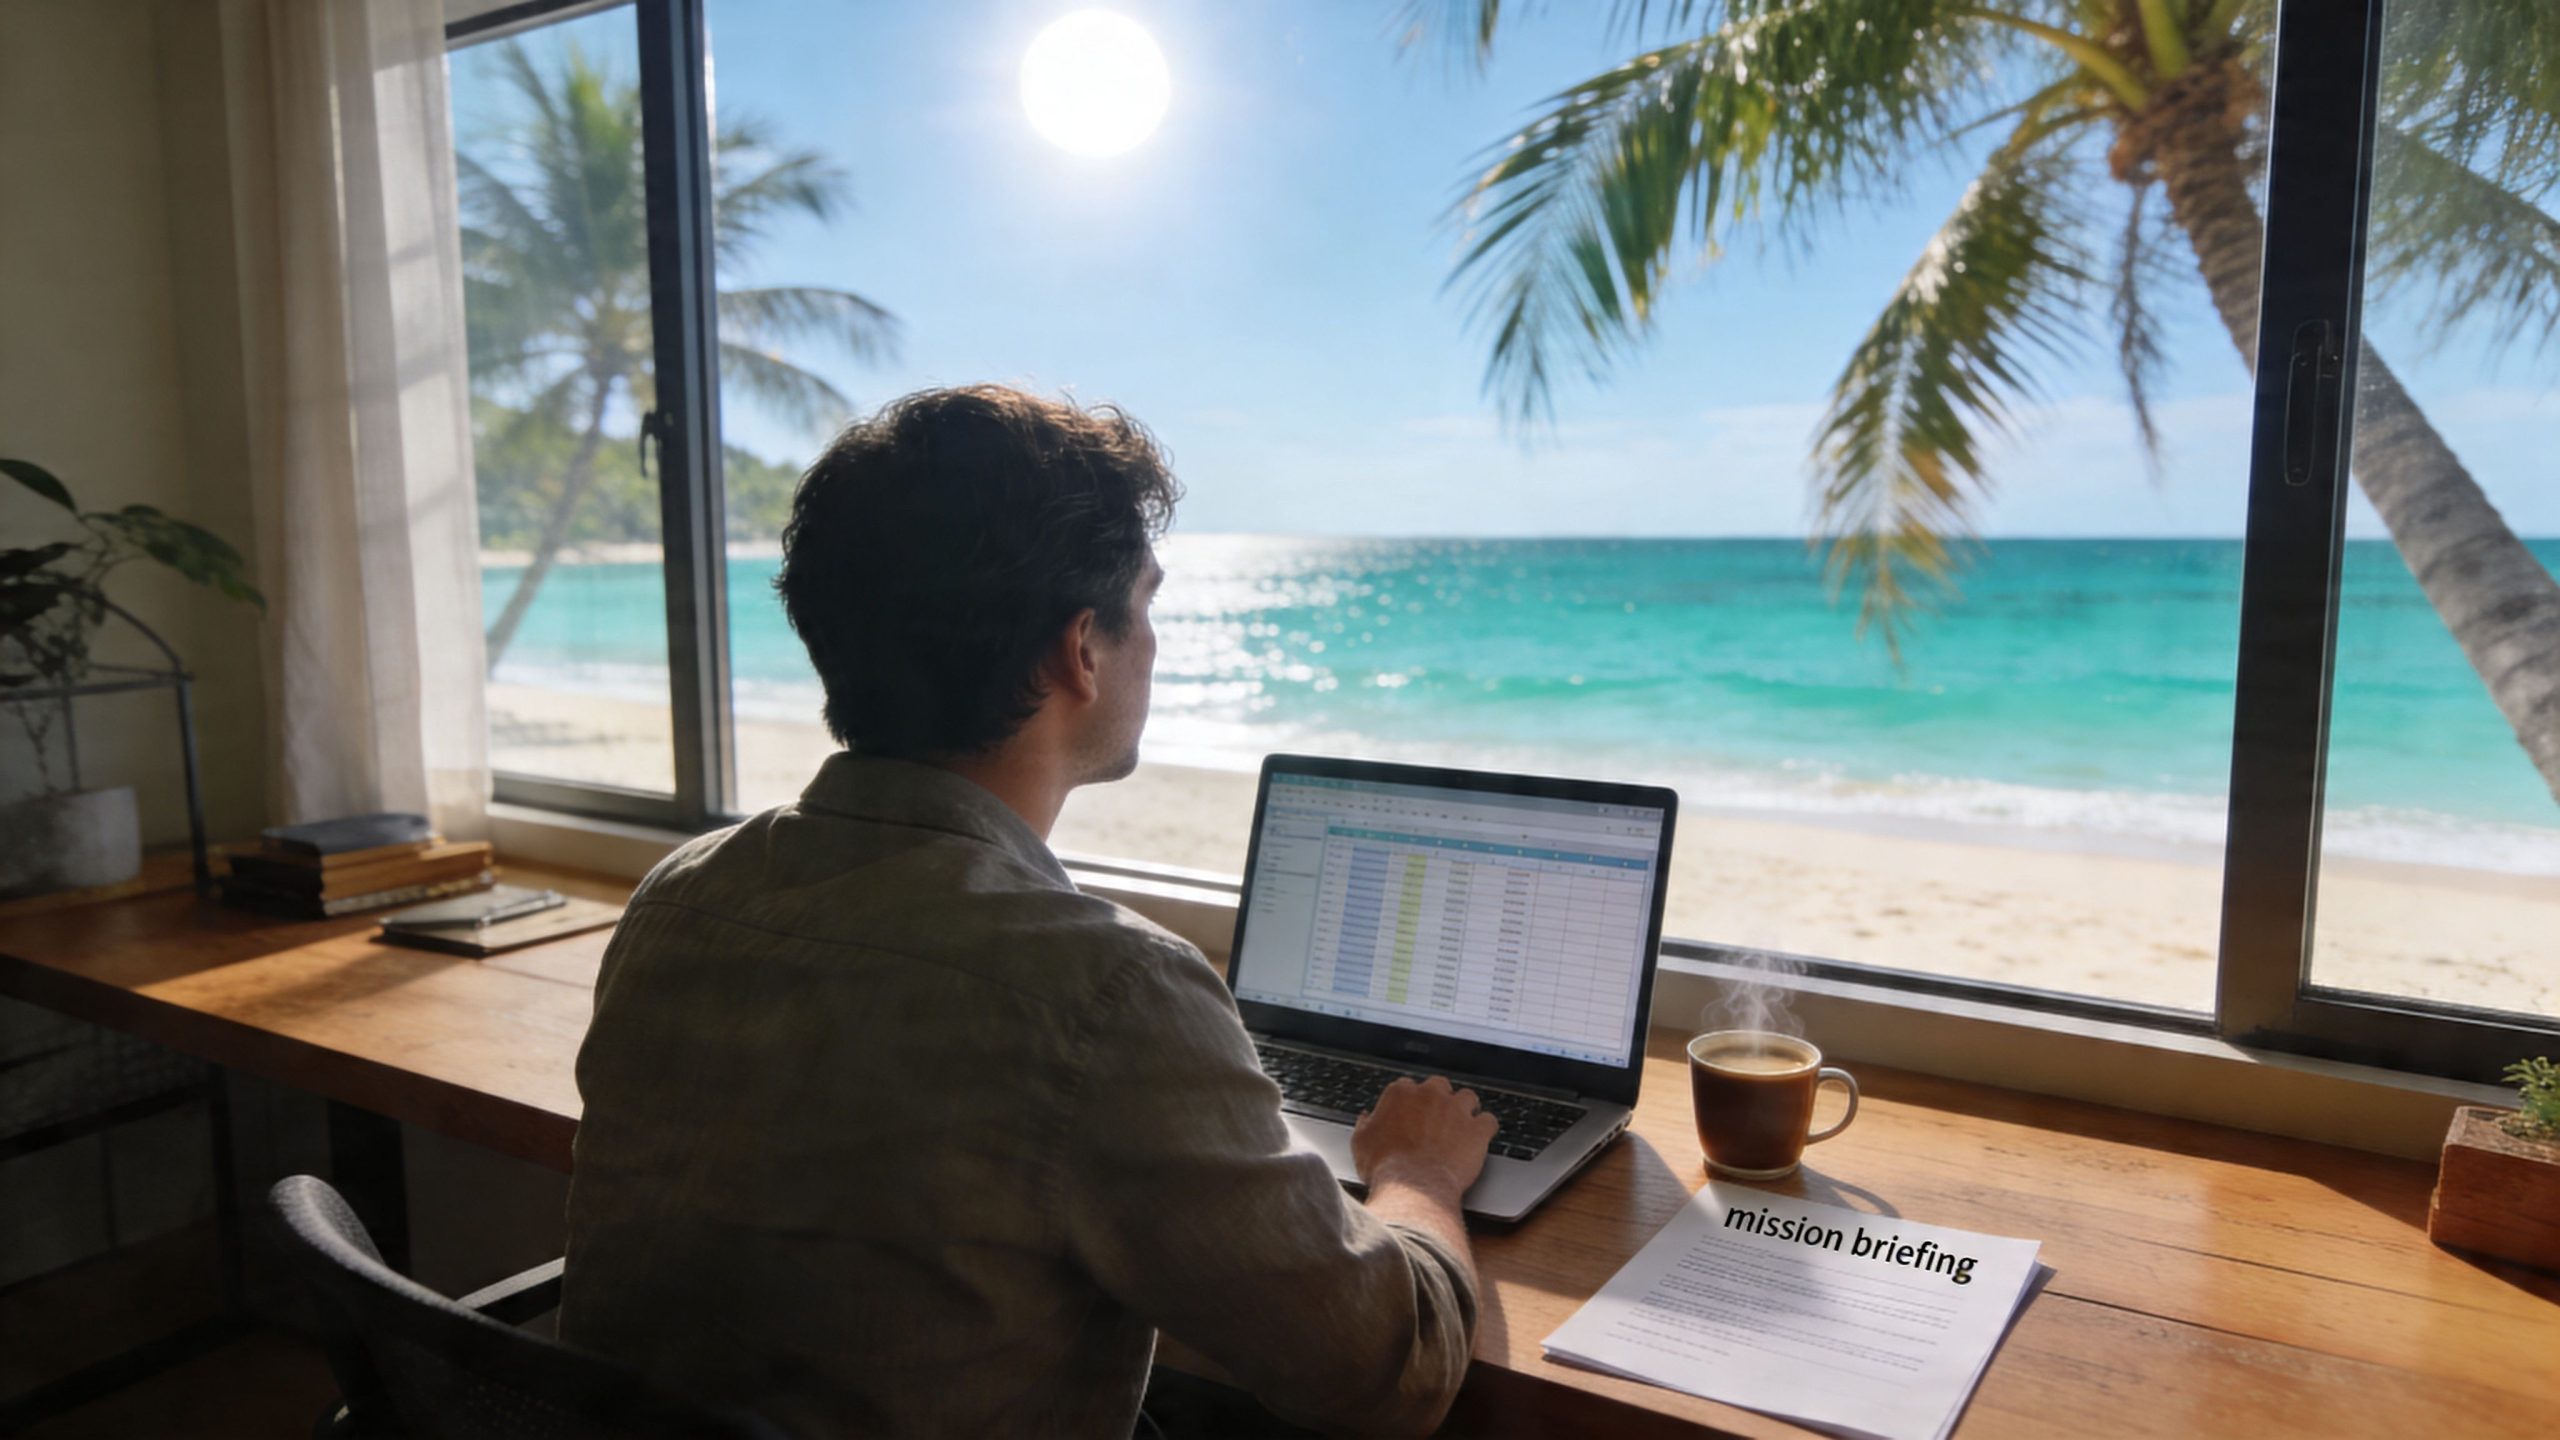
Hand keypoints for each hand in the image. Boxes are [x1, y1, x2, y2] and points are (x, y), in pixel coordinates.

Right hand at [1351, 1075, 1498, 1195]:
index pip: (1407, 1088)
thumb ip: (1365, 1125)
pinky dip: (1485, 1129)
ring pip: (1468, 1097)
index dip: (1410, 1104)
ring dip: (1465, 1109)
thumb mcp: (1361, 1143)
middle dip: (1439, 1100)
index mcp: (1401, 1093)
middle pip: (1439, 1086)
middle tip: (1435, 1121)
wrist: (1413, 1190)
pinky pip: (1489, 1121)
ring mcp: (1457, 1110)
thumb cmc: (1384, 1168)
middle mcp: (1431, 1094)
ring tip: (1461, 1126)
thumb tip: (1367, 1118)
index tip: (1410, 1117)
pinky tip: (1480, 1139)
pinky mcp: (1477, 1130)